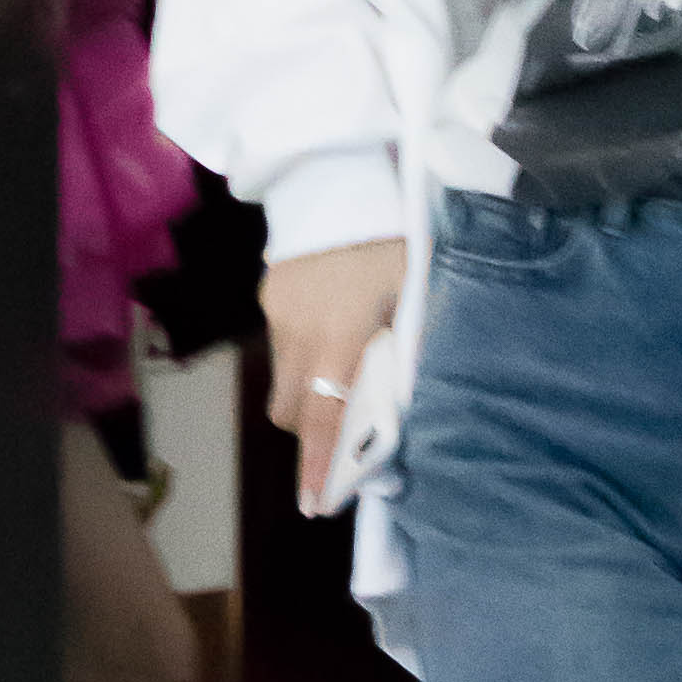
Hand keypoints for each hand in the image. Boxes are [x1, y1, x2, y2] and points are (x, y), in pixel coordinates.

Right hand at [262, 239, 403, 513]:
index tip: (314, 505)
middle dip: (312, 431)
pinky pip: (282, 344)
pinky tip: (329, 323)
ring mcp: (276, 315)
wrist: (335, 177)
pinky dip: (303, 353)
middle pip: (291, 410)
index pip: (325, 416)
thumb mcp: (414, 292)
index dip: (320, 464)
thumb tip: (403, 403)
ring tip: (342, 366)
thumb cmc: (389, 237)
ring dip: (309, 389)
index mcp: (340, 335)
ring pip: (283, 380)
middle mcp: (299, 333)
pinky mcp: (268, 297)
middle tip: (343, 428)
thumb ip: (406, 348)